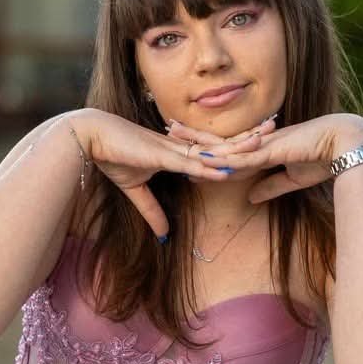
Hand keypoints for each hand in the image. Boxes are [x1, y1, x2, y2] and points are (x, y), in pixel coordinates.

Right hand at [69, 108, 272, 238]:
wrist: (89, 139)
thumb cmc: (111, 156)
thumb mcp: (135, 190)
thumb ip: (151, 211)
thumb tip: (163, 234)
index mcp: (176, 150)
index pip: (211, 149)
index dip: (233, 146)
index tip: (255, 143)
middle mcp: (179, 146)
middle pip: (219, 144)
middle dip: (245, 138)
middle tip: (273, 128)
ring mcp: (171, 148)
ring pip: (211, 150)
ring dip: (236, 148)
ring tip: (263, 143)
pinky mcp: (160, 154)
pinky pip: (190, 161)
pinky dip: (209, 166)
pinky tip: (227, 168)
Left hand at [168, 113, 362, 203]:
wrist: (346, 145)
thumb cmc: (324, 159)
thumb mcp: (291, 179)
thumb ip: (270, 187)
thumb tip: (250, 198)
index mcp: (263, 149)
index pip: (228, 149)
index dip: (208, 147)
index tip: (186, 144)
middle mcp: (259, 143)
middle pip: (220, 140)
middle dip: (194, 135)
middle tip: (169, 127)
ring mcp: (264, 144)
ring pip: (225, 144)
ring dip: (200, 141)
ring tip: (176, 136)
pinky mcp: (273, 149)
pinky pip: (242, 155)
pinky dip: (223, 157)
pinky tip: (204, 157)